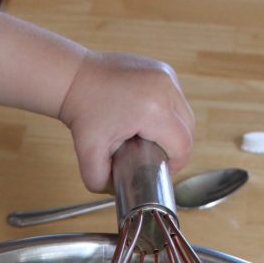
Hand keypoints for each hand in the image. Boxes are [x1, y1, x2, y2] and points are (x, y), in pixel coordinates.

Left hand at [60, 51, 194, 192]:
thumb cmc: (82, 113)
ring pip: (185, 113)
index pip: (183, 146)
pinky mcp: (162, 69)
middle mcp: (165, 88)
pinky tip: (149, 122)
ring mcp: (165, 75)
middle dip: (176, 149)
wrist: (74, 79)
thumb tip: (119, 193)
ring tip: (152, 141)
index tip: (160, 171)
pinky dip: (168, 114)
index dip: (175, 164)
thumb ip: (102, 183)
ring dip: (174, 131)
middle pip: (189, 129)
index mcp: (154, 110)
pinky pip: (175, 98)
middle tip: (155, 159)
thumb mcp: (89, 157)